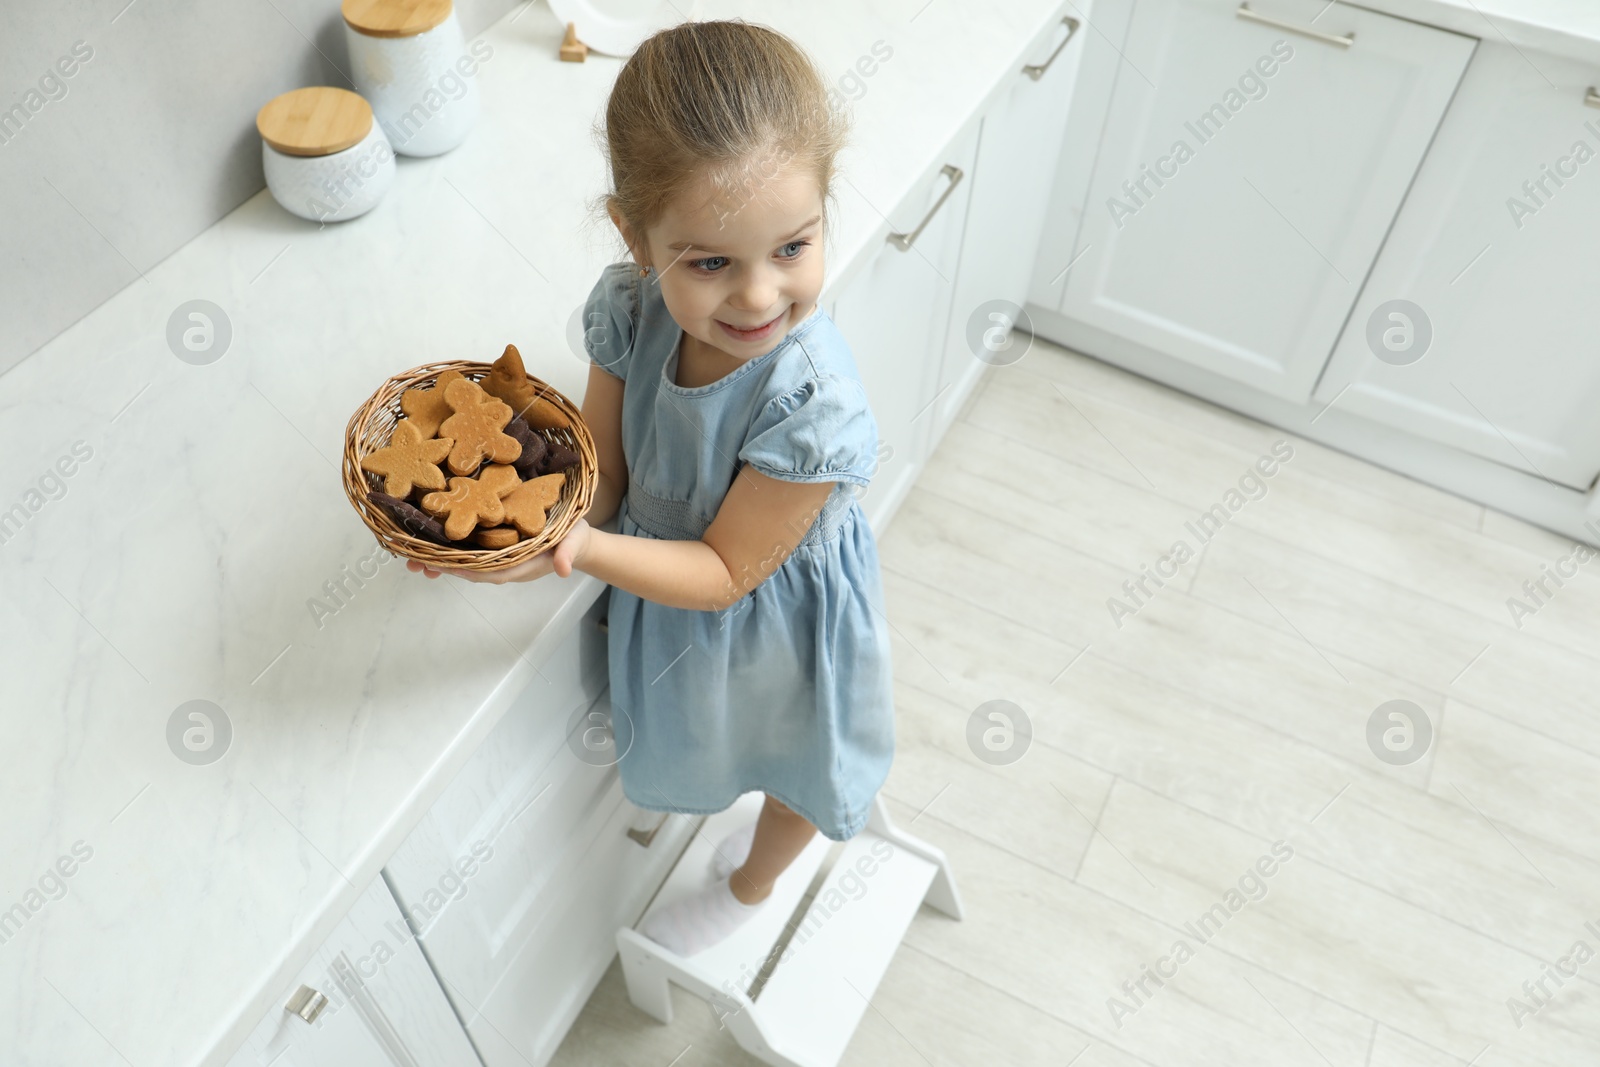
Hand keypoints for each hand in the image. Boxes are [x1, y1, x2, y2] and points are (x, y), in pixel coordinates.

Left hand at [405, 519, 593, 584]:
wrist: (575, 539)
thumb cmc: (574, 537)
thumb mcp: (575, 540)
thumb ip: (569, 553)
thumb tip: (563, 569)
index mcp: (522, 564)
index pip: (492, 571)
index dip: (467, 570)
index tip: (443, 567)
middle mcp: (505, 565)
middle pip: (470, 570)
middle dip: (442, 568)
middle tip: (412, 564)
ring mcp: (497, 559)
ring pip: (464, 564)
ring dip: (437, 562)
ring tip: (409, 560)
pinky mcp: (493, 549)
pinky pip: (467, 554)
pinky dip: (446, 551)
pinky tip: (426, 544)